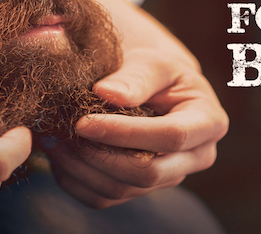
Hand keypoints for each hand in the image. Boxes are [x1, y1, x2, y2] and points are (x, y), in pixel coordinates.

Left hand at [44, 49, 227, 207]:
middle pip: (148, 173)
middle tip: (63, 132)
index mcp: (208, 123)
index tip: (84, 122)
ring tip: (52, 139)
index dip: (126, 133)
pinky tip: (58, 155)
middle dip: (100, 155)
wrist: (153, 88)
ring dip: (81, 168)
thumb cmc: (156, 72)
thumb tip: (107, 94)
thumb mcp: (153, 62)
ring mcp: (167, 178)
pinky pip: (103, 199)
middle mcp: (195, 158)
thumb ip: (135, 76)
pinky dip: (75, 181)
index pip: (171, 137)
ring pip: (121, 190)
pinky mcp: (139, 190)